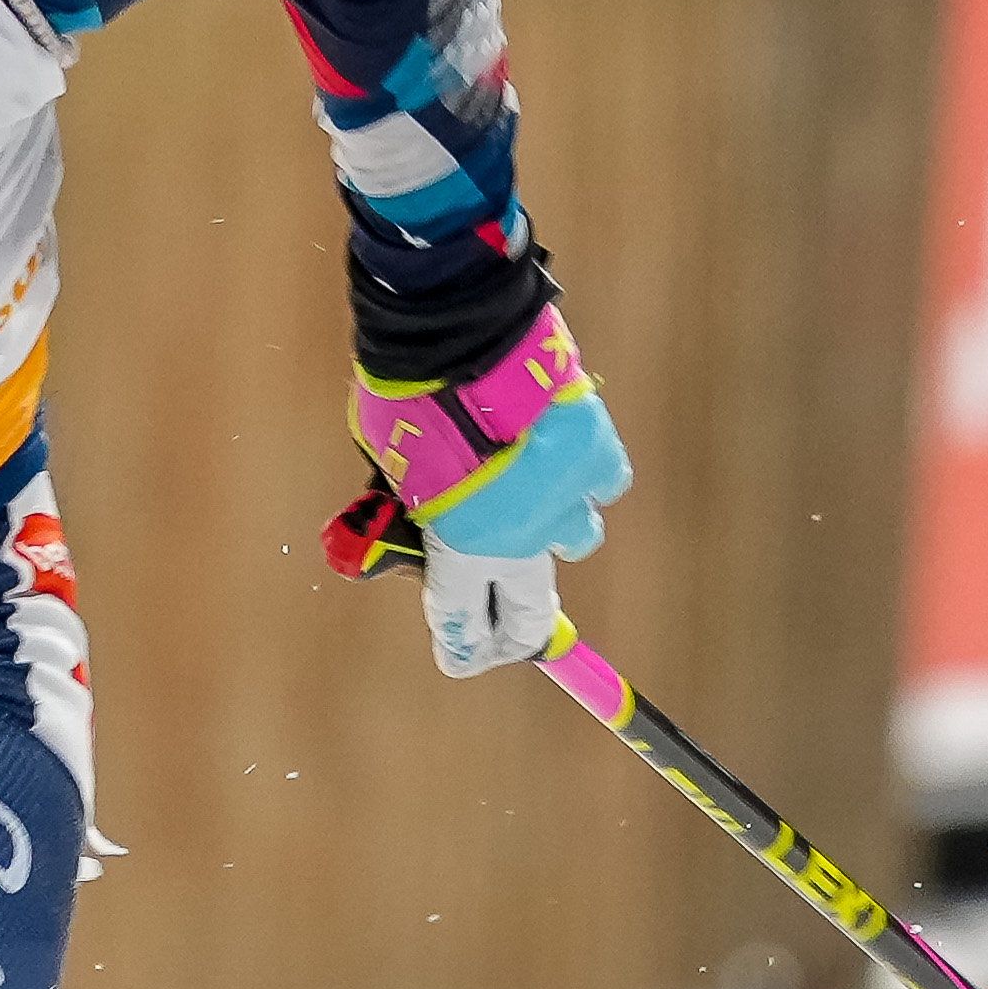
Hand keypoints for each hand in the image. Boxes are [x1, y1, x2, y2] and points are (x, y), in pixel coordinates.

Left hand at [343, 304, 631, 678]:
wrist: (459, 332)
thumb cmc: (407, 393)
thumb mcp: (387, 457)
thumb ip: (409, 497)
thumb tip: (414, 509)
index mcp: (462, 546)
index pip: (460, 621)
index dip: (459, 644)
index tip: (457, 657)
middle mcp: (522, 537)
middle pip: (527, 611)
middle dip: (512, 628)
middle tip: (508, 637)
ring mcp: (567, 498)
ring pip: (573, 540)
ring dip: (547, 534)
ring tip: (527, 515)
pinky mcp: (597, 451)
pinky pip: (601, 484)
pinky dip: (585, 480)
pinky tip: (565, 464)